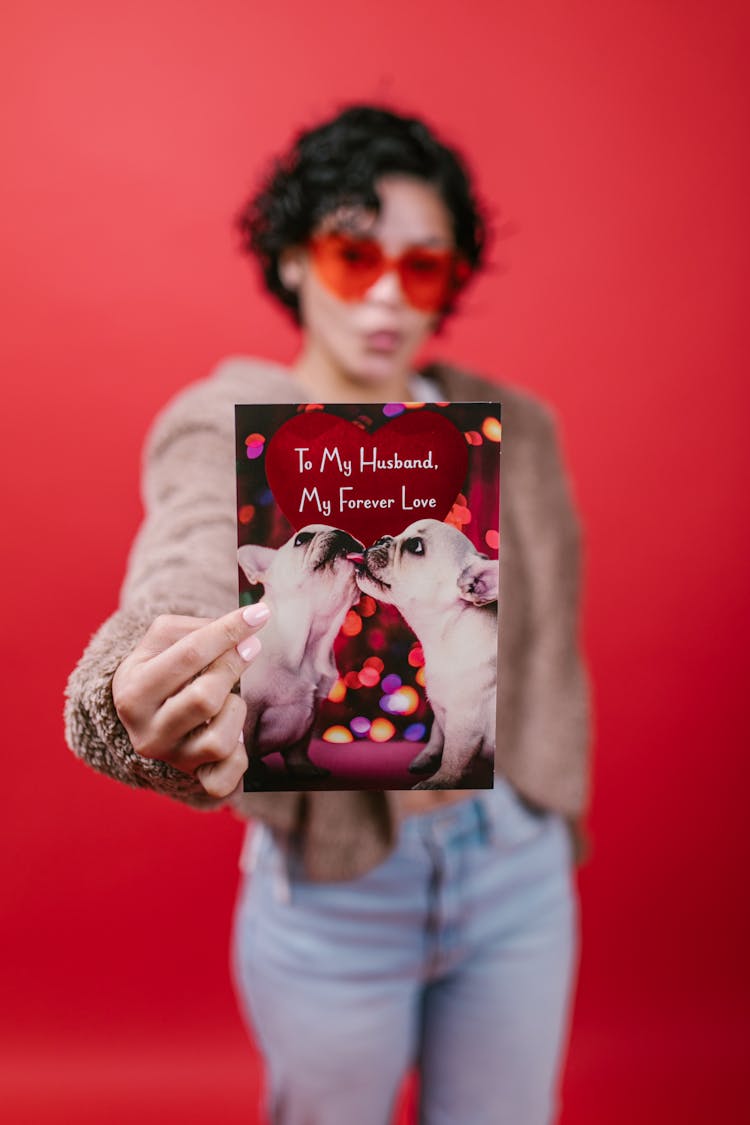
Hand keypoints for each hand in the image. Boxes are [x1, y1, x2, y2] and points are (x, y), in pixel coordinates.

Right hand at [112, 604, 268, 797]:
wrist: (147, 717)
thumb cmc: (162, 670)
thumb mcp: (161, 642)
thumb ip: (194, 629)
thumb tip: (241, 629)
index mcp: (133, 692)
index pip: (189, 655)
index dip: (228, 631)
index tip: (259, 614)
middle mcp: (148, 732)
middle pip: (206, 697)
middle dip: (232, 666)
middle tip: (250, 648)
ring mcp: (172, 760)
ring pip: (220, 739)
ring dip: (235, 710)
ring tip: (229, 697)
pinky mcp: (196, 780)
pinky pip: (226, 778)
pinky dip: (238, 755)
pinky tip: (233, 732)